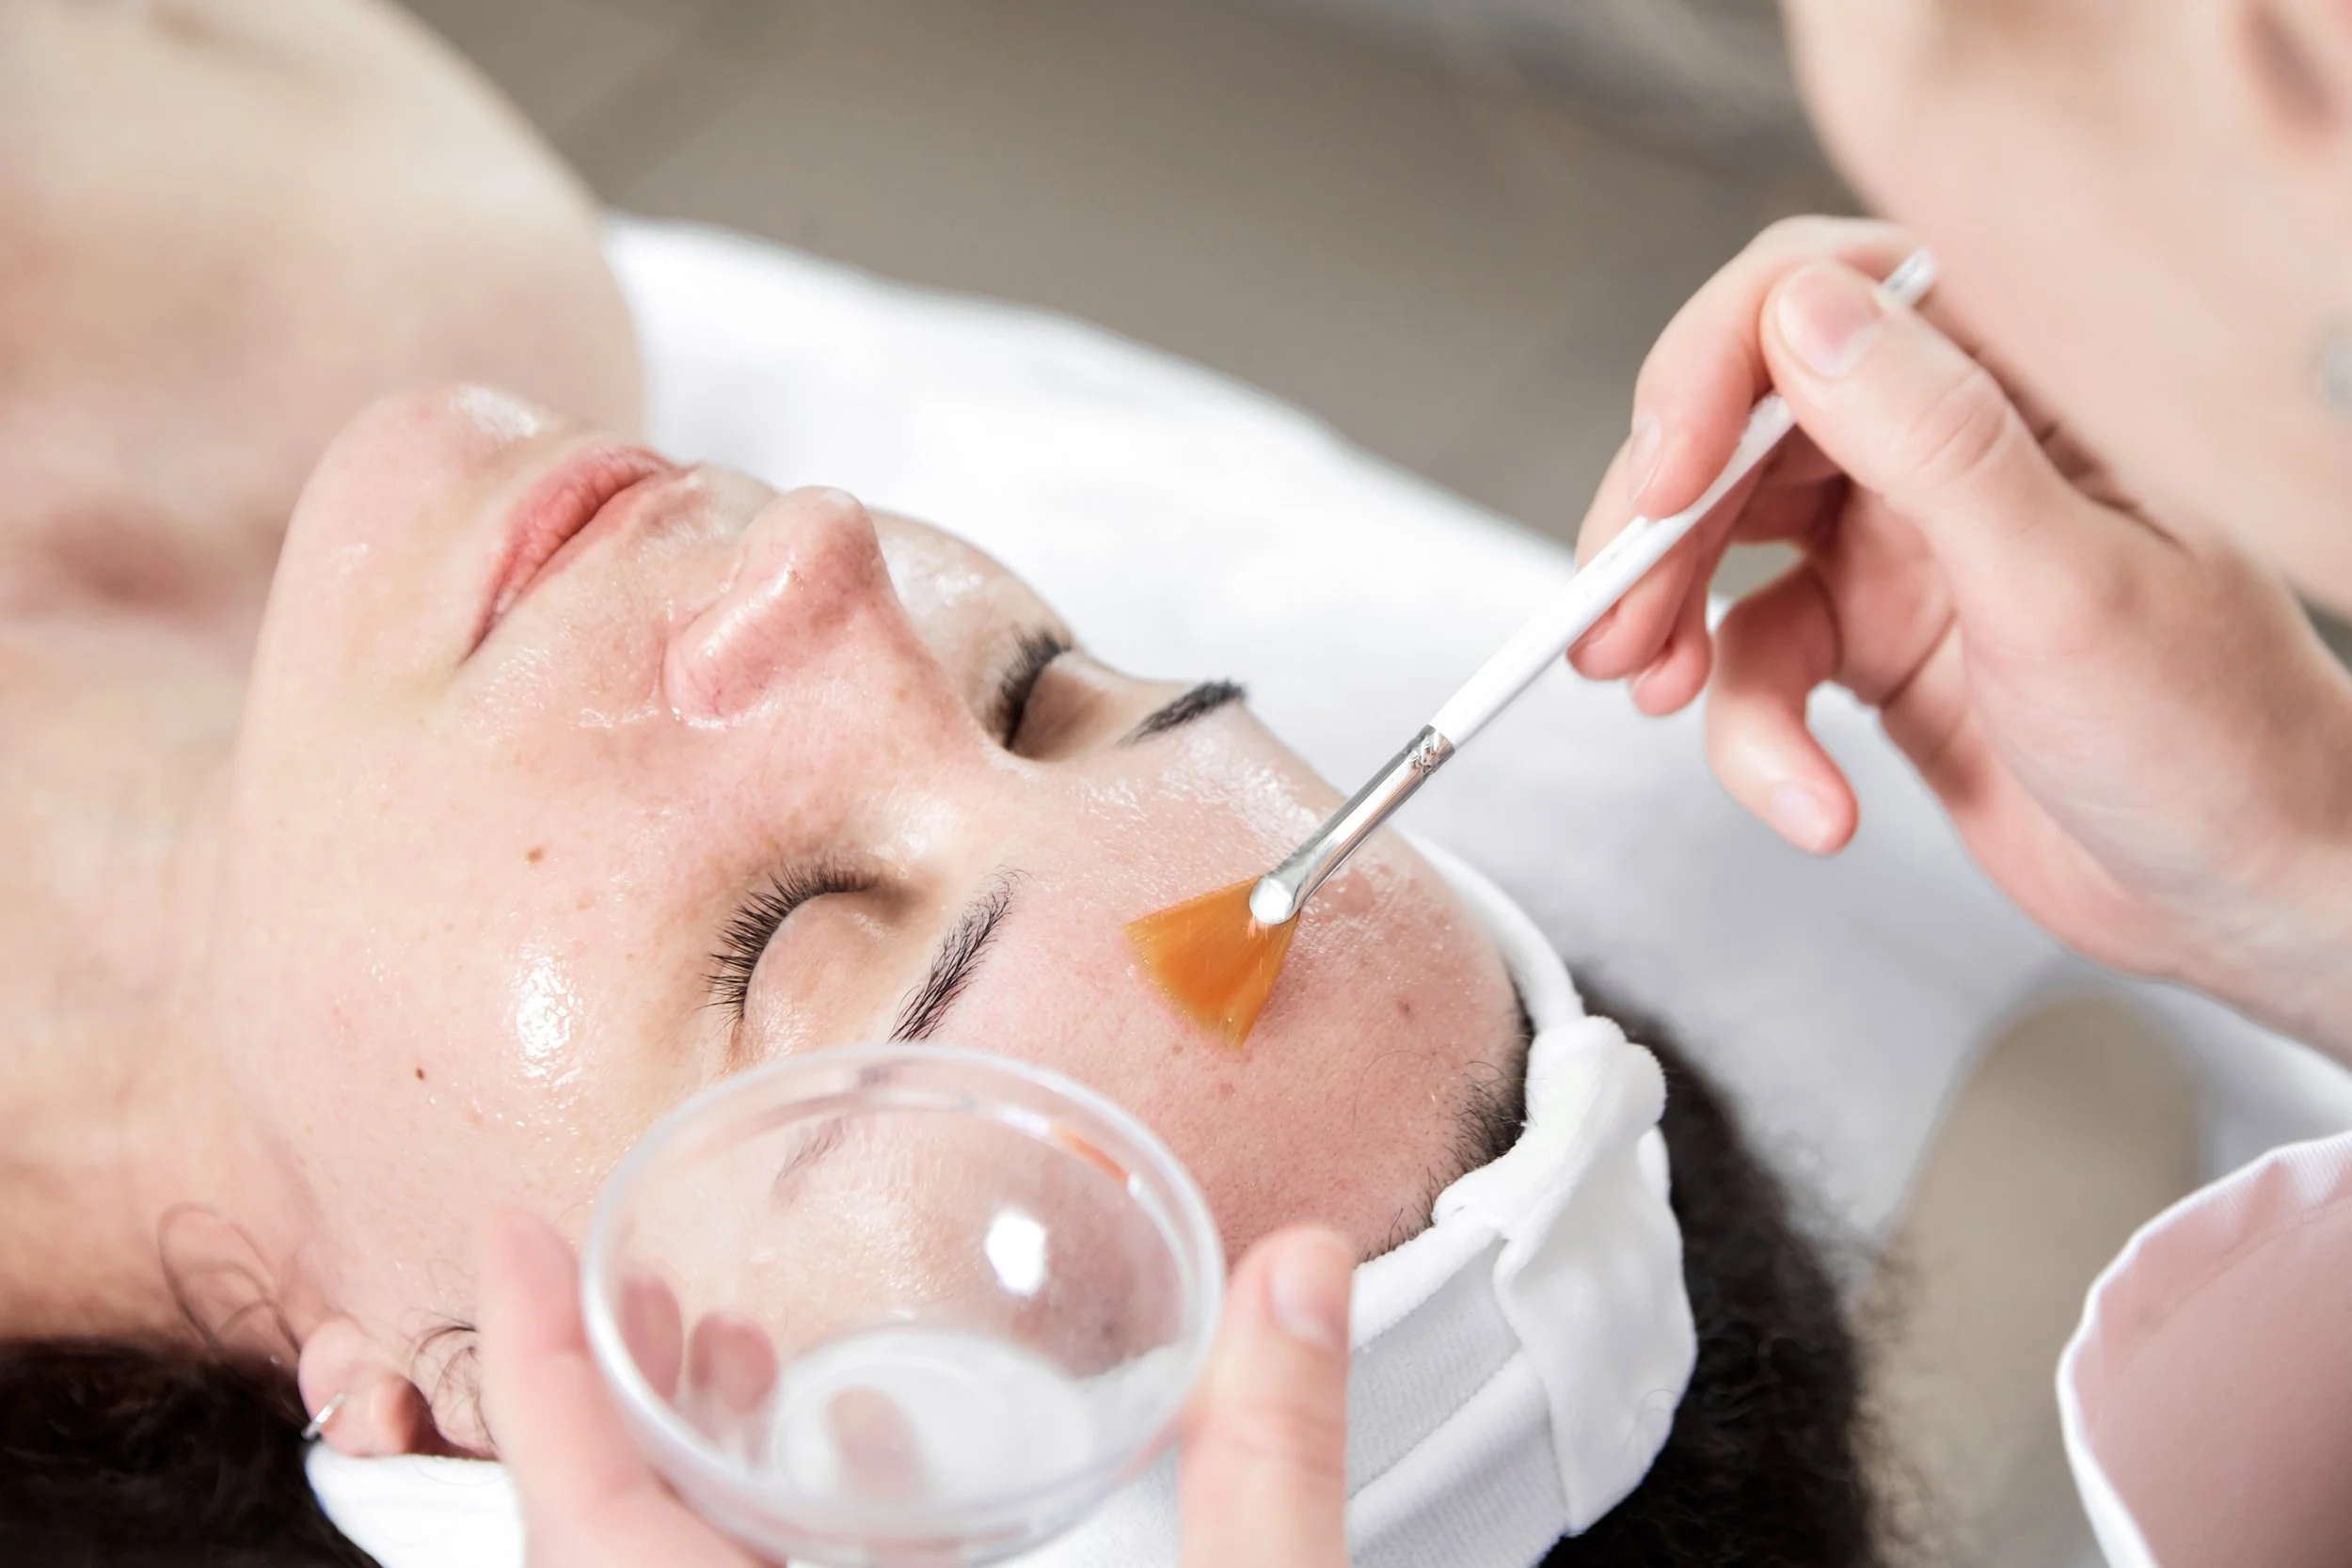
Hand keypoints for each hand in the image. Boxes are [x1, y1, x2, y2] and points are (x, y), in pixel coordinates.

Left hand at [476, 1207, 1354, 1567]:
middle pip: (607, 1545)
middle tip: (612, 1269)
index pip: (595, 1521)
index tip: (509, 1238)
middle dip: (601, 1395)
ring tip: (724, 1347)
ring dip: (679, 1464)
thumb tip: (1300, 1280)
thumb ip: (1272, 1472)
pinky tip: (858, 1465)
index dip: (534, 1373)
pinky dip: (766, 1529)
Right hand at [1570, 217, 2351, 1054]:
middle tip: (1609, 613)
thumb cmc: (2217, 739)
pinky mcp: (1869, 643)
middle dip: (1657, 524)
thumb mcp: (2068, 583)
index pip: (1823, 299)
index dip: (1714, 370)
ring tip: (1647, 688)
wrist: (2243, 896)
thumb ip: (1938, 441)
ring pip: (1722, 547)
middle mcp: (1944, 446)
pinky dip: (1751, 738)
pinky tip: (1806, 798)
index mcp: (2016, 386)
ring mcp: (1900, 545)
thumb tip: (1809, 315)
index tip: (1664, 475)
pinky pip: (1756, 665)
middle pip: (1738, 429)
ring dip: (1669, 623)